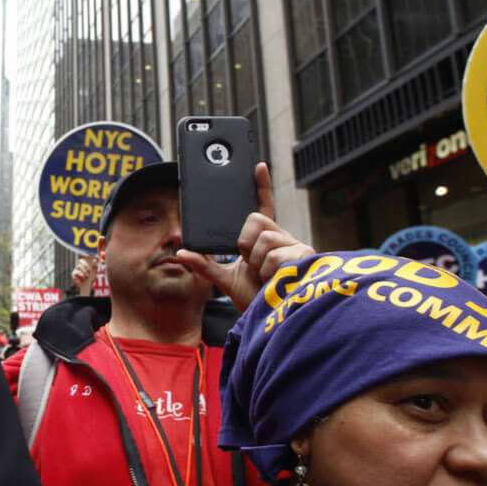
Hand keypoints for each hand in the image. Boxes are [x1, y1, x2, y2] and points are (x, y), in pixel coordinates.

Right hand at [71, 255, 95, 293]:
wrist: (88, 285)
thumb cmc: (91, 276)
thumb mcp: (94, 271)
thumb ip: (95, 266)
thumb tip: (94, 260)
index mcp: (82, 264)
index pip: (81, 260)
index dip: (84, 264)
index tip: (89, 269)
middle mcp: (77, 267)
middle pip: (78, 266)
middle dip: (84, 271)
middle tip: (88, 276)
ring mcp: (75, 272)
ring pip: (76, 272)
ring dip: (81, 275)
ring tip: (84, 278)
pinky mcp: (73, 278)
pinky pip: (74, 278)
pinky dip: (77, 281)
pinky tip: (80, 283)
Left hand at [176, 162, 313, 311]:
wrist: (275, 319)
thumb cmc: (256, 298)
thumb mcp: (225, 280)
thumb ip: (205, 266)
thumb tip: (182, 253)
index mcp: (263, 239)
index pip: (263, 206)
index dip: (260, 186)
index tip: (257, 166)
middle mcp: (280, 238)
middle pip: (254, 221)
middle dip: (245, 244)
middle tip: (251, 264)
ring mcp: (294, 246)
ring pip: (263, 239)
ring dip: (257, 263)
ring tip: (265, 277)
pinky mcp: (304, 256)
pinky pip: (274, 255)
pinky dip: (268, 272)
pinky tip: (276, 280)